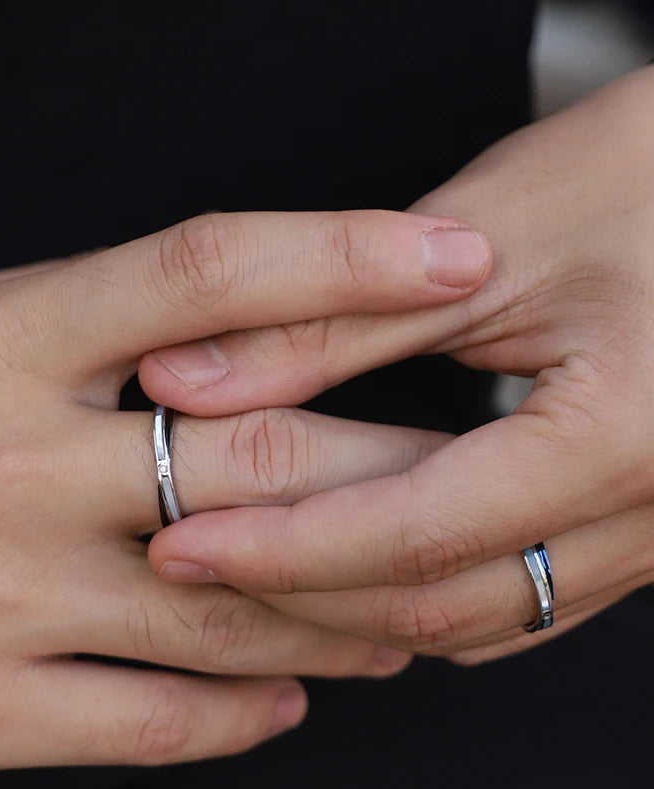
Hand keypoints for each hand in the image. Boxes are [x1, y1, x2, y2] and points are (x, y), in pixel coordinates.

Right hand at [0, 210, 485, 767]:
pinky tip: (291, 690)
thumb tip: (230, 350)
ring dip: (348, 608)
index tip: (449, 255)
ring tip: (414, 606)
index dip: (346, 253)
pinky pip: (157, 723)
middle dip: (394, 466)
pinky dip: (246, 709)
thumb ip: (87, 332)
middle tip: (474, 470)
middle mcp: (6, 463)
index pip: (206, 272)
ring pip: (230, 609)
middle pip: (256, 455)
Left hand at [147, 67, 653, 664]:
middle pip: (444, 606)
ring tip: (252, 563)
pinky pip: (523, 595)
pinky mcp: (647, 519)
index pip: (413, 535)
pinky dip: (427, 590)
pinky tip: (355, 557)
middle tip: (192, 560)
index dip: (280, 549)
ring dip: (358, 604)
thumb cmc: (643, 171)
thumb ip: (327, 322)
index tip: (181, 543)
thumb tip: (183, 381)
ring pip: (483, 618)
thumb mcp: (480, 237)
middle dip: (303, 593)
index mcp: (623, 437)